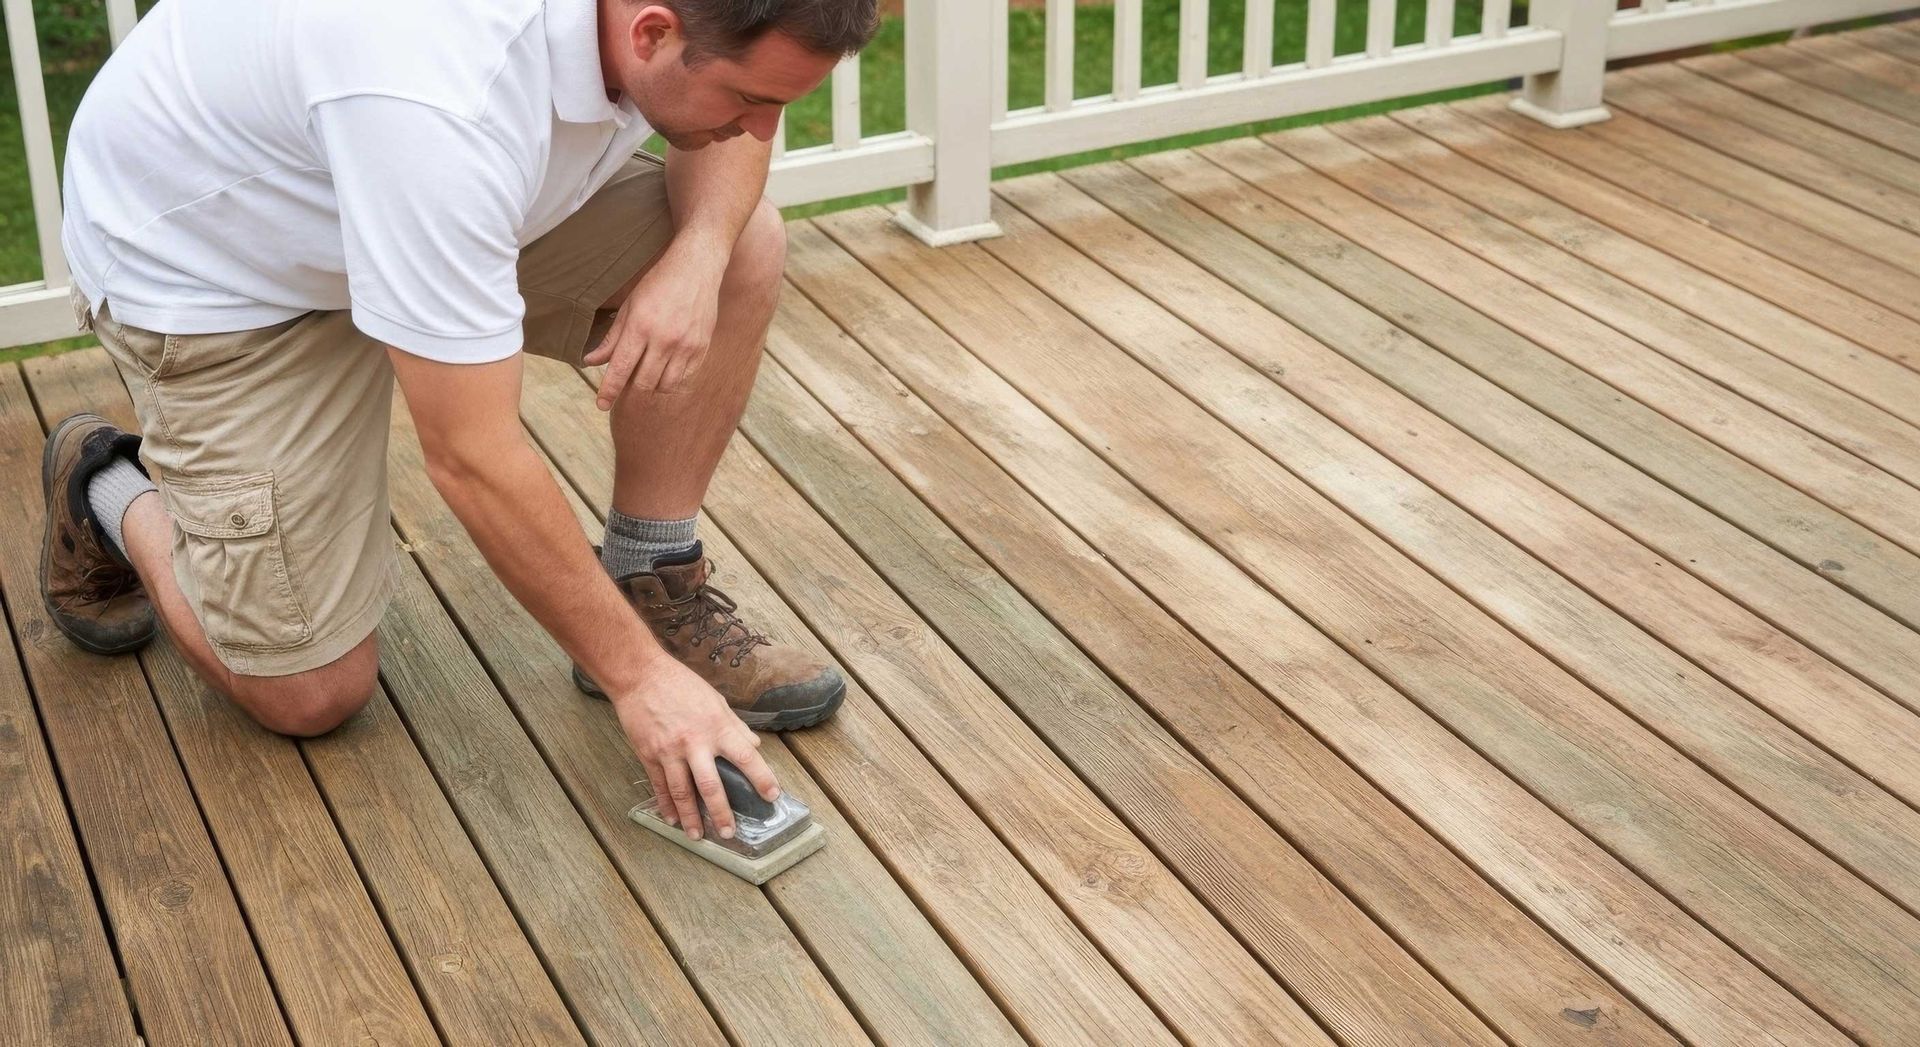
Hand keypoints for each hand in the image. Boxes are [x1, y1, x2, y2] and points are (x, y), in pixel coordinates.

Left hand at [583, 245, 723, 407]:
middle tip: (627, 382)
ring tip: (647, 374)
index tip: (602, 404)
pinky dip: (671, 380)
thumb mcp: (629, 306)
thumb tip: (591, 361)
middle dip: (631, 388)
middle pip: (643, 382)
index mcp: (641, 326)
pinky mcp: (701, 348)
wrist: (696, 268)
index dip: (609, 390)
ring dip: (652, 386)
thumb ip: (612, 338)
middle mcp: (664, 339)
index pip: (621, 368)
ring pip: (665, 385)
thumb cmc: (659, 284)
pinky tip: (665, 370)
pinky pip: (684, 378)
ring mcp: (685, 345)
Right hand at [611, 654, 779, 841]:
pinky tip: (673, 819)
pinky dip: (667, 805)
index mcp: (717, 727)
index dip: (762, 778)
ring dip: (691, 817)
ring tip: (699, 835)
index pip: (746, 757)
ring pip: (683, 792)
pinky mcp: (649, 755)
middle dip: (721, 812)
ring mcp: (670, 751)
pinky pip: (660, 786)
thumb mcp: (716, 701)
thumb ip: (735, 727)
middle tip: (729, 832)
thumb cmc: (681, 685)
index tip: (773, 796)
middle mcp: (695, 742)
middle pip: (711, 785)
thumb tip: (754, 747)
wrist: (641, 676)